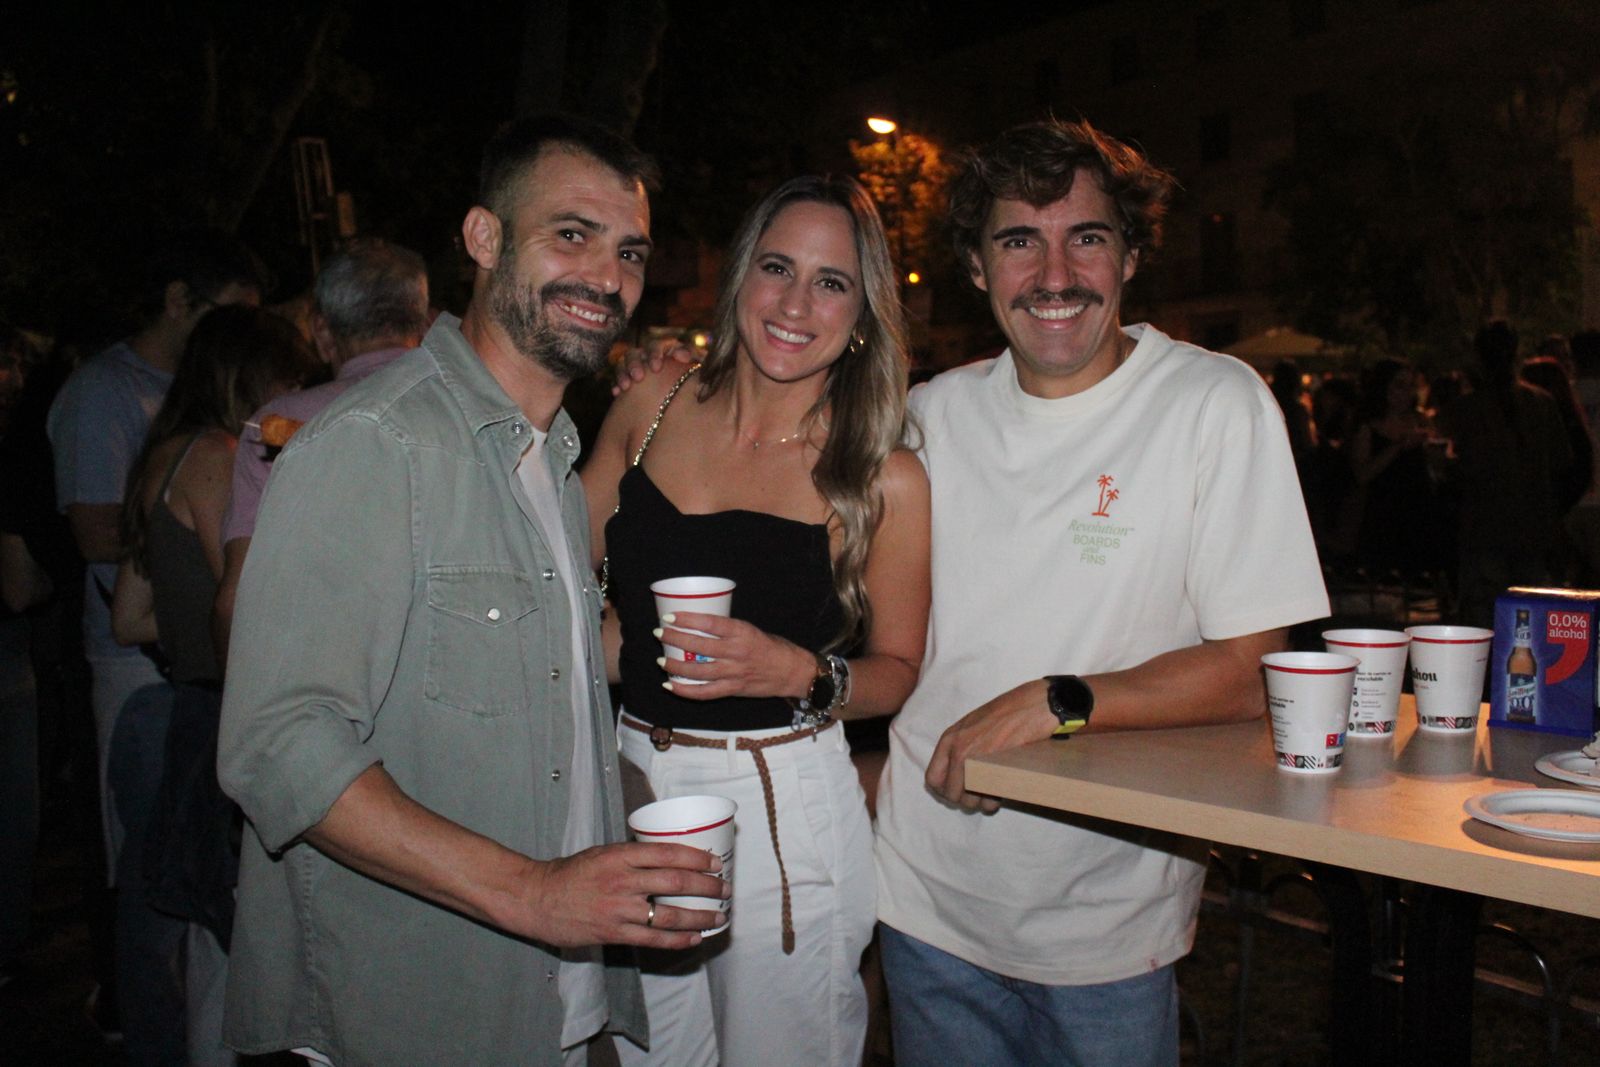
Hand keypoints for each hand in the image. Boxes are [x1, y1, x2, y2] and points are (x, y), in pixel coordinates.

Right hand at [516, 841, 728, 949]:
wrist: (538, 899)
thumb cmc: (570, 873)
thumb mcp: (602, 853)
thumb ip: (632, 857)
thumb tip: (668, 860)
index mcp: (621, 855)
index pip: (668, 853)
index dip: (697, 858)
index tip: (714, 862)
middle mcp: (623, 880)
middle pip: (676, 883)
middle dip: (707, 887)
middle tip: (725, 889)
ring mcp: (619, 909)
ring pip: (670, 915)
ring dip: (700, 917)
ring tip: (718, 917)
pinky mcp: (614, 933)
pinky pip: (653, 939)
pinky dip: (678, 940)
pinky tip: (694, 938)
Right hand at [611, 337, 699, 395]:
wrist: (682, 392)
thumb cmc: (691, 375)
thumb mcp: (695, 366)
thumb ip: (694, 358)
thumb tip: (684, 357)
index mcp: (664, 349)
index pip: (656, 346)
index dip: (655, 354)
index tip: (657, 368)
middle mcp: (647, 354)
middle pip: (636, 352)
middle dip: (636, 364)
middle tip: (639, 378)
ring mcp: (635, 364)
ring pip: (624, 362)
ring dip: (624, 372)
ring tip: (627, 386)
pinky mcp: (627, 377)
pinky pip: (618, 377)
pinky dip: (617, 383)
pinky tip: (617, 392)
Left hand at [654, 611, 813, 701]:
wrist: (792, 672)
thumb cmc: (772, 648)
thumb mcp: (751, 630)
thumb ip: (728, 631)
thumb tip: (699, 626)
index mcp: (742, 632)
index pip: (710, 623)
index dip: (687, 619)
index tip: (670, 616)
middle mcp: (737, 652)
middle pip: (699, 646)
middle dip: (675, 638)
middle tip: (659, 633)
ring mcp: (734, 673)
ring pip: (698, 671)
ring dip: (675, 665)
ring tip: (660, 659)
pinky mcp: (733, 690)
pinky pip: (705, 692)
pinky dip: (685, 690)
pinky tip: (670, 685)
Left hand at [924, 679, 1056, 813]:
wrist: (1034, 704)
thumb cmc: (1008, 711)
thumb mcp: (974, 723)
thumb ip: (962, 743)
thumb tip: (958, 772)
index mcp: (949, 739)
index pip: (932, 779)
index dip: (945, 791)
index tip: (959, 793)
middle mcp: (956, 750)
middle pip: (950, 794)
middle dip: (965, 801)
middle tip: (980, 797)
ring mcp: (973, 758)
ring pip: (967, 799)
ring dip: (980, 803)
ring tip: (992, 796)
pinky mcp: (993, 765)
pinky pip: (986, 795)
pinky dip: (993, 801)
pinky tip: (1001, 794)